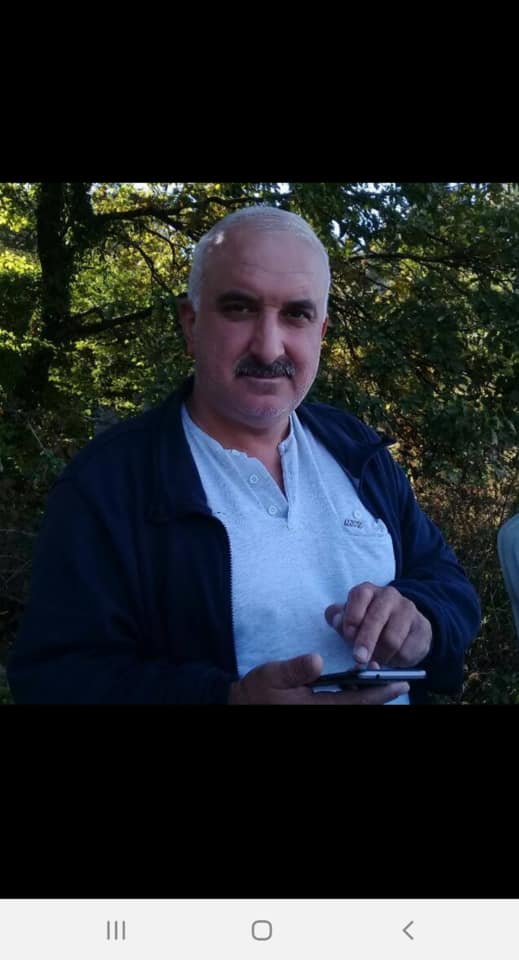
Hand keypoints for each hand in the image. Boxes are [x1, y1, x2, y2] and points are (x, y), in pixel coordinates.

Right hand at [228, 652, 409, 704]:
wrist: (242, 706)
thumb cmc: (256, 691)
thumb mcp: (272, 675)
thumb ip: (296, 668)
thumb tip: (318, 660)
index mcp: (316, 709)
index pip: (355, 701)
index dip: (379, 693)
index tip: (399, 683)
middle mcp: (323, 715)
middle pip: (360, 708)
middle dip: (380, 696)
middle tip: (401, 683)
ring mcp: (320, 714)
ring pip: (352, 709)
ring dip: (369, 698)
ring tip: (385, 684)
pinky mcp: (317, 712)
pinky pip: (342, 708)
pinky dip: (355, 699)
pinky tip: (359, 689)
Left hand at [325, 582, 431, 666]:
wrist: (404, 627)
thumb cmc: (368, 623)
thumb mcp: (350, 620)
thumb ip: (338, 619)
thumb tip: (335, 620)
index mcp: (367, 590)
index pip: (359, 596)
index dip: (352, 617)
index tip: (347, 635)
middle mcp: (389, 595)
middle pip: (376, 618)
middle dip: (366, 641)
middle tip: (359, 658)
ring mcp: (408, 609)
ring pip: (392, 638)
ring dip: (381, 654)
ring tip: (376, 658)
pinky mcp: (422, 627)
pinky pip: (407, 650)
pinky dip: (396, 660)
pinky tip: (392, 658)